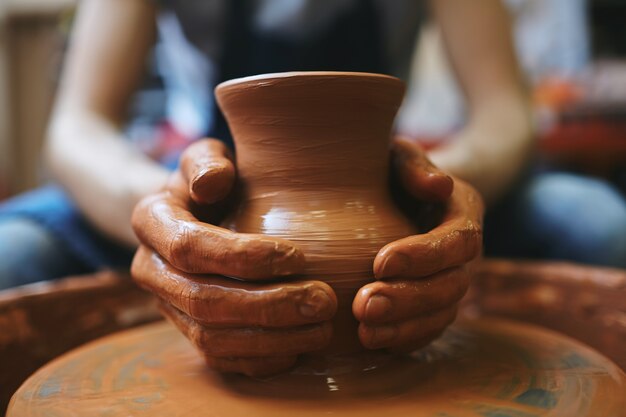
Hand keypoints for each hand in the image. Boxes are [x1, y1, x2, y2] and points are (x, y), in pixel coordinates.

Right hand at [131, 139, 336, 375]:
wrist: (198, 215)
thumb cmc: (214, 182)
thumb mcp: (207, 158)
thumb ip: (207, 162)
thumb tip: (213, 182)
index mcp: (151, 222)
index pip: (190, 247)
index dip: (243, 256)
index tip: (298, 255)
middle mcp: (151, 271)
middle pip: (203, 301)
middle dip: (267, 305)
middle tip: (323, 300)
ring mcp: (169, 308)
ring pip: (212, 339)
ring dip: (270, 339)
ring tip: (321, 328)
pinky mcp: (190, 333)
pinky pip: (220, 359)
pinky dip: (261, 360)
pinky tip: (301, 348)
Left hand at [353, 138, 483, 351]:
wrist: (400, 194)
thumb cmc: (394, 170)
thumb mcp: (400, 155)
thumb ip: (415, 164)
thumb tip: (440, 187)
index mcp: (464, 212)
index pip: (457, 240)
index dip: (424, 256)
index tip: (380, 263)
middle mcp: (465, 253)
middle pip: (452, 285)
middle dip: (409, 300)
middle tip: (364, 306)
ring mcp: (453, 280)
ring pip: (442, 313)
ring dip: (404, 326)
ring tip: (365, 333)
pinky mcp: (436, 302)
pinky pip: (430, 328)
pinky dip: (406, 339)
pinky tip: (374, 343)